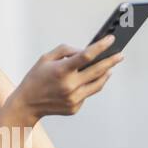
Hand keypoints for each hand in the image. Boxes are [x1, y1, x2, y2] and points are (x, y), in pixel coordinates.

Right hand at [6, 36, 124, 120]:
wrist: (27, 104)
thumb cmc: (36, 77)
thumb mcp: (46, 58)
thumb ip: (66, 50)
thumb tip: (86, 50)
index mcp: (61, 71)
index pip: (87, 56)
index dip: (101, 46)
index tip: (111, 39)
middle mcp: (69, 86)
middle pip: (98, 71)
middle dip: (111, 61)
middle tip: (120, 55)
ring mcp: (73, 99)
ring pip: (98, 84)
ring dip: (106, 74)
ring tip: (110, 67)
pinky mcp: (75, 108)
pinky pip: (87, 93)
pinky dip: (89, 85)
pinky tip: (87, 81)